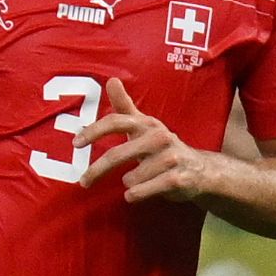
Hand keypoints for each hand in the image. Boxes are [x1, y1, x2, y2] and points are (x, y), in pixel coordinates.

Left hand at [74, 79, 218, 202]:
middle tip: (83, 182)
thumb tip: (111, 80)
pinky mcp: (178, 178)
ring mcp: (171, 158)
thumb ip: (124, 106)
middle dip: (97, 170)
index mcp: (147, 124)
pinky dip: (136, 194)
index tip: (76, 143)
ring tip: (135, 180)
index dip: (94, 131)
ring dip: (128, 182)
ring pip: (131, 177)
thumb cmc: (161, 146)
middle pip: (117, 154)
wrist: (200, 169)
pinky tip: (132, 195)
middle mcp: (159, 137)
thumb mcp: (144, 125)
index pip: (116, 121)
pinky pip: (146, 189)